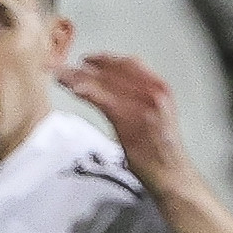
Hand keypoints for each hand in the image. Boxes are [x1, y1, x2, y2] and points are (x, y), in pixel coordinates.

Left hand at [57, 51, 193, 186]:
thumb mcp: (157, 115)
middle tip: (65, 65)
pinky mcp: (128, 120)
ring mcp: (140, 105)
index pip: (129, 64)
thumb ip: (139, 98)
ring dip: (79, 76)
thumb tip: (113, 90)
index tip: (88, 59)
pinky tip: (72, 88)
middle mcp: (152, 92)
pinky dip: (85, 91)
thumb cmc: (162, 149)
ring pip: (104, 83)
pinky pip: (101, 100)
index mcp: (160, 88)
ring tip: (61, 75)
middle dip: (87, 65)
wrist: (171, 173)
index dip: (105, 59)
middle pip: (114, 70)